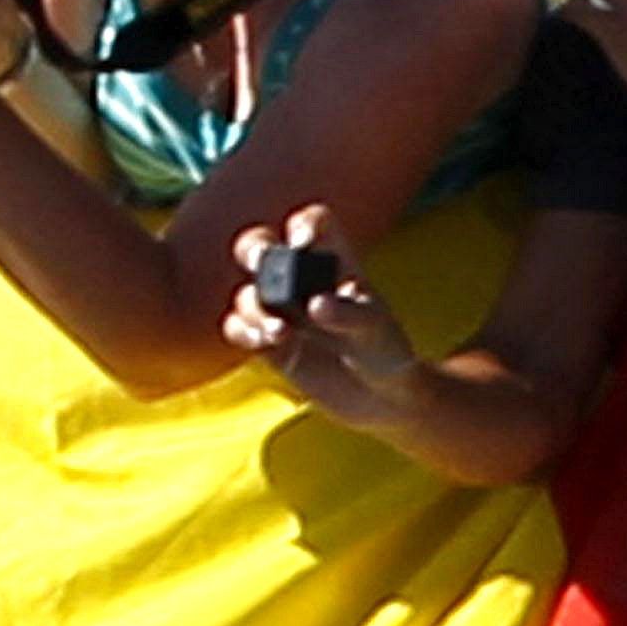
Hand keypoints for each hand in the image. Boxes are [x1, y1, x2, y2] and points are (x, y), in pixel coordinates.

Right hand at [217, 209, 417, 419]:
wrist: (382, 400)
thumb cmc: (388, 354)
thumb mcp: (379, 331)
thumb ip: (351, 315)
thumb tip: (315, 305)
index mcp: (337, 265)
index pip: (313, 224)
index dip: (303, 225)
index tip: (303, 243)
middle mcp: (304, 284)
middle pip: (263, 246)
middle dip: (254, 248)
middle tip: (260, 263)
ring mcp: (284, 313)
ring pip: (247, 292)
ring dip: (255, 307)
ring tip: (279, 333)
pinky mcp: (269, 345)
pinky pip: (238, 328)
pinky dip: (243, 332)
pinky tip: (265, 343)